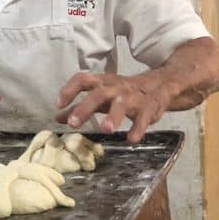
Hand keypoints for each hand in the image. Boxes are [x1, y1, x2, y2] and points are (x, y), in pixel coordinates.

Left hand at [55, 72, 172, 143]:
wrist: (160, 85)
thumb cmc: (122, 92)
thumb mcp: (100, 96)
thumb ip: (79, 106)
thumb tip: (58, 117)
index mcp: (102, 83)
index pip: (83, 79)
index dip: (69, 90)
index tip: (58, 104)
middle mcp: (116, 88)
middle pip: (99, 94)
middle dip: (85, 108)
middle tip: (73, 123)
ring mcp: (133, 97)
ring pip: (122, 104)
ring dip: (113, 116)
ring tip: (105, 129)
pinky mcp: (149, 109)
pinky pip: (144, 118)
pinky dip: (138, 128)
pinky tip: (131, 139)